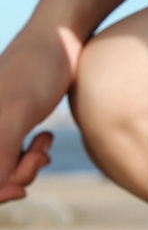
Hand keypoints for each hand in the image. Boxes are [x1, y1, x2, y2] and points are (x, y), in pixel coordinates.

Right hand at [0, 24, 81, 201]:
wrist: (60, 38)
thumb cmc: (38, 69)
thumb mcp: (18, 112)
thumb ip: (2, 149)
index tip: (21, 190)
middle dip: (16, 173)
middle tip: (40, 155)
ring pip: (5, 167)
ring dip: (28, 163)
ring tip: (45, 143)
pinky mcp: (9, 122)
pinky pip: (15, 154)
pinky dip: (32, 155)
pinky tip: (45, 138)